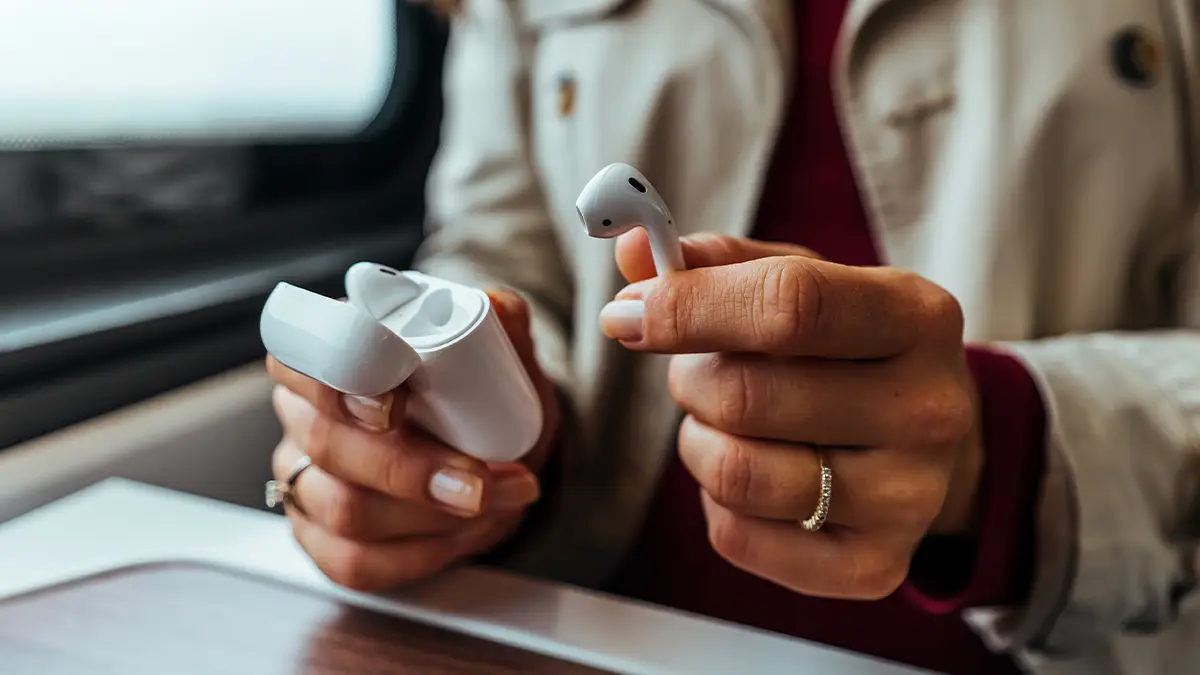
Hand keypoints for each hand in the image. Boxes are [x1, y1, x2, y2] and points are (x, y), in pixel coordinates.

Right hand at [267, 289, 560, 591]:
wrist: (493, 450)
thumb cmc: (477, 394)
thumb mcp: (499, 353)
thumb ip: (501, 321)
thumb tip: (496, 305)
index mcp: (327, 353)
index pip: (301, 355)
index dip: (339, 380)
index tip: (397, 403)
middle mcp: (302, 415)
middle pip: (326, 444)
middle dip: (410, 469)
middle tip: (478, 480)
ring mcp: (305, 481)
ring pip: (343, 510)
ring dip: (430, 516)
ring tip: (493, 501)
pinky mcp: (321, 540)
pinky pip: (355, 562)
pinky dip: (421, 554)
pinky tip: (461, 534)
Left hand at [604, 231, 982, 599]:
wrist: (931, 442)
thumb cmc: (846, 349)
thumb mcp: (805, 282)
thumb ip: (718, 262)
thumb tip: (634, 252)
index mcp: (917, 317)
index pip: (790, 305)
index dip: (688, 307)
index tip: (624, 314)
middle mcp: (929, 411)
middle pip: (747, 396)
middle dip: (690, 379)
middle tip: (697, 371)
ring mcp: (908, 499)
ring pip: (735, 473)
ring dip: (697, 441)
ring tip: (723, 423)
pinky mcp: (873, 567)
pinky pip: (737, 536)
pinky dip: (716, 502)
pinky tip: (753, 472)